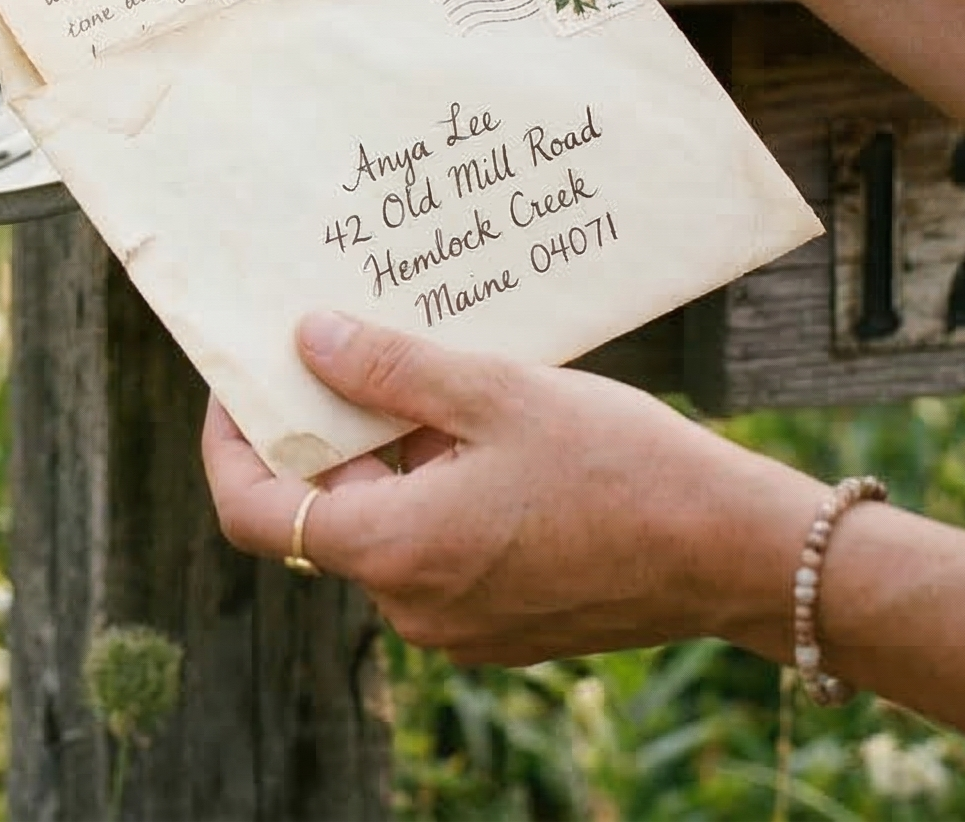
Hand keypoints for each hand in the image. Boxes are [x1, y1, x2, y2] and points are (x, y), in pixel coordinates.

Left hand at [203, 311, 826, 665]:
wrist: (734, 552)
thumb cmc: (623, 466)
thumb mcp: (496, 393)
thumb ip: (389, 368)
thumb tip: (307, 340)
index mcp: (395, 550)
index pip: (256, 511)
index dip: (231, 442)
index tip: (243, 379)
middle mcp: (411, 605)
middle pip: (322, 511)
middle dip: (328, 432)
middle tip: (349, 346)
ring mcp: (455, 624)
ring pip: (384, 527)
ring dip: (391, 457)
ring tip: (435, 377)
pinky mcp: (498, 625)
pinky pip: (434, 551)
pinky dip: (435, 491)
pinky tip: (483, 431)